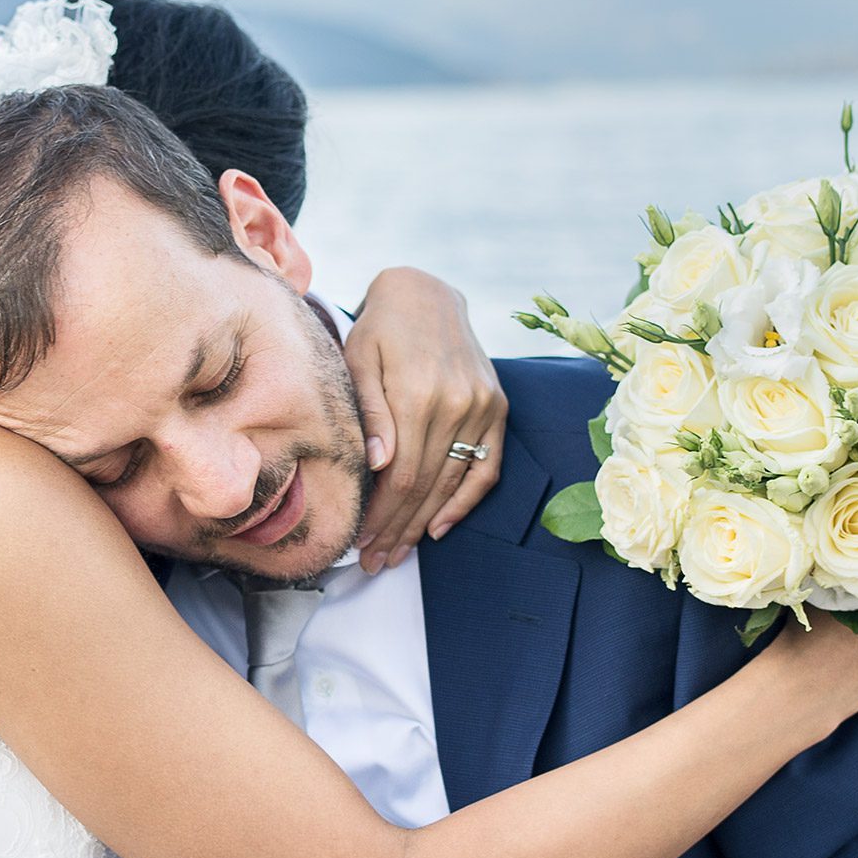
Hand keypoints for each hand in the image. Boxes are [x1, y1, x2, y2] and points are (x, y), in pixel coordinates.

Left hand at [345, 267, 506, 572]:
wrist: (426, 294)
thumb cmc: (380, 330)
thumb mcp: (360, 360)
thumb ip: (370, 413)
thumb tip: (378, 465)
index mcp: (418, 394)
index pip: (402, 476)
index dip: (382, 515)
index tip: (359, 542)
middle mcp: (458, 403)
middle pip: (427, 486)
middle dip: (397, 530)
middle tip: (373, 562)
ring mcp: (484, 406)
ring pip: (453, 482)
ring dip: (423, 524)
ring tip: (396, 554)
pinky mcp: (498, 406)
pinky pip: (487, 466)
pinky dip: (465, 501)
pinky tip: (438, 528)